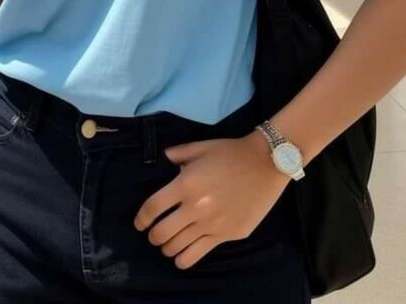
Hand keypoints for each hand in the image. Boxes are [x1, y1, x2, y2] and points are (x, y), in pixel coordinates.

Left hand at [133, 130, 288, 268]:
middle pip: (161, 233)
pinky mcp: (226, 236)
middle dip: (153, 235)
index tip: (140, 223)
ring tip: (168, 243)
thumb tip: (162, 159)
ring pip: (177, 248)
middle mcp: (196, 208)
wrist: (265, 163)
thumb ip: (178, 154)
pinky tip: (182, 254)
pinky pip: (197, 255)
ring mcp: (212, 225)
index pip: (152, 208)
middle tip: (154, 233)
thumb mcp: (200, 147)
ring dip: (167, 247)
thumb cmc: (231, 153)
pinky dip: (183, 259)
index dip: (141, 218)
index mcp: (186, 184)